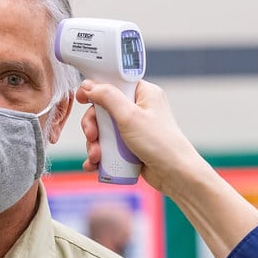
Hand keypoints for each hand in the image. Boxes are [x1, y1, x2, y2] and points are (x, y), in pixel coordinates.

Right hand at [75, 80, 206, 196]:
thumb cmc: (159, 143)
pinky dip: (100, 155)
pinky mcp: (131, 147)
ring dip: (95, 144)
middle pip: (104, 110)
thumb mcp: (130, 116)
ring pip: (104, 131)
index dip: (96, 90)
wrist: (175, 174)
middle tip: (92, 136)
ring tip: (96, 157)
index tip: (81, 98)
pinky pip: (109, 147)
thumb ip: (108, 97)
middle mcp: (139, 109)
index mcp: (143, 93)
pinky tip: (94, 165)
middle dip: (93, 126)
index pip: (114, 83)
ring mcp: (134, 129)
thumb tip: (89, 86)